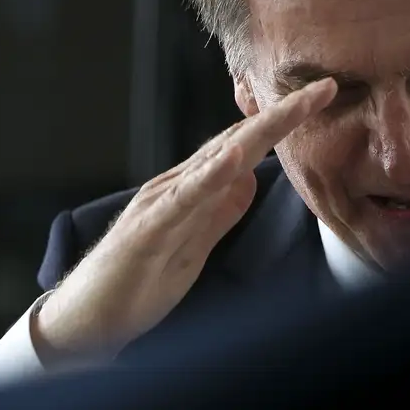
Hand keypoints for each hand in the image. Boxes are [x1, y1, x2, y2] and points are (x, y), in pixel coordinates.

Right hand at [34, 78, 336, 361]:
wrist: (83, 321)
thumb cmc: (137, 284)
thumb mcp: (194, 246)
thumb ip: (220, 211)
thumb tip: (250, 179)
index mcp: (192, 190)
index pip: (244, 147)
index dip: (283, 124)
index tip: (322, 101)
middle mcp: (177, 185)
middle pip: (238, 141)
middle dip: (283, 115)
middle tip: (325, 88)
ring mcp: (161, 203)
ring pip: (217, 159)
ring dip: (257, 131)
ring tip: (293, 108)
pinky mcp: (148, 230)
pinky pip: (184, 198)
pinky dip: (211, 175)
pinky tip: (237, 158)